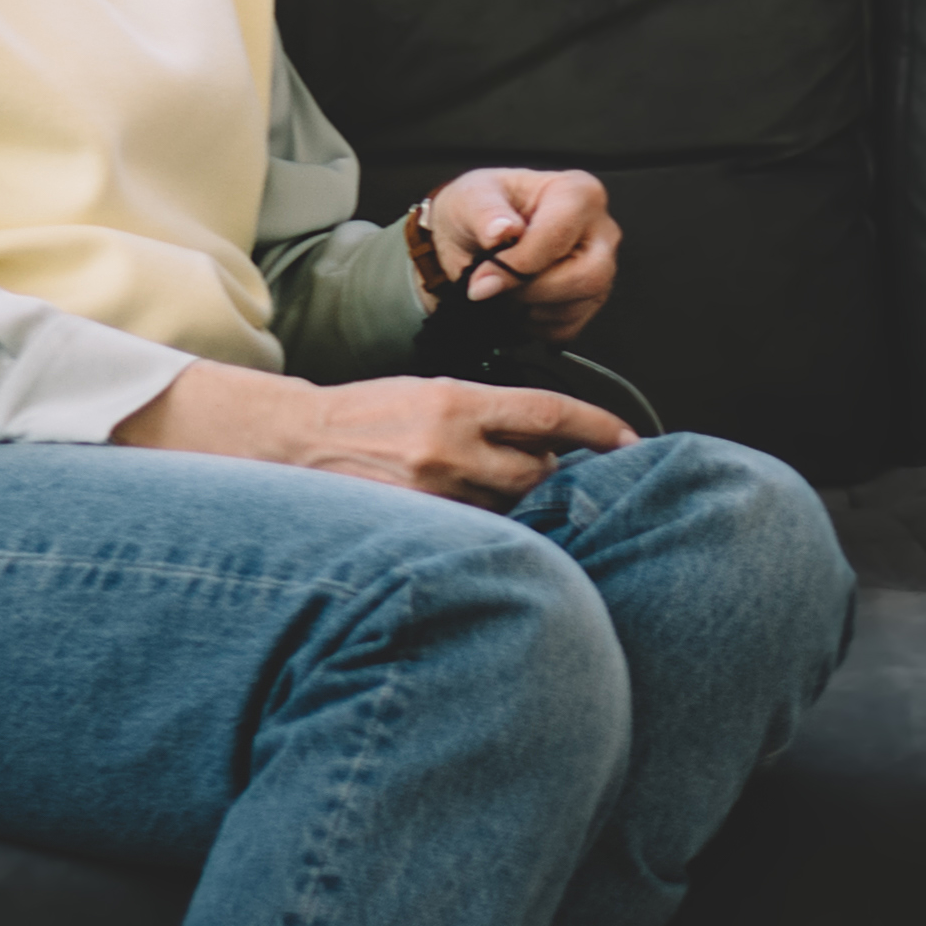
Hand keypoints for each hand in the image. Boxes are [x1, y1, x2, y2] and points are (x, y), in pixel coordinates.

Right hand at [126, 362, 625, 501]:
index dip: (597, 427)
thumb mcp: (429, 395)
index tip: (630, 439)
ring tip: (481, 488)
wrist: (295, 443)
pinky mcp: (414, 522)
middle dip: (545, 472)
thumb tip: (544, 441)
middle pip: (536, 470)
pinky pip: (473, 530)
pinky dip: (482, 525)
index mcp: (455, 401)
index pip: (547, 413)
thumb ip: (486, 416)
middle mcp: (448, 444)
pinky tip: (466, 519)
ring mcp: (431, 489)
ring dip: (512, 500)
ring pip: (508, 505)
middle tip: (532, 469)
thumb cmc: (368, 416)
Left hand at [402, 166, 623, 339]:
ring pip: (576, 306)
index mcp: (578, 193)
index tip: (482, 277)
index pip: (559, 236)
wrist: (472, 238)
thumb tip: (501, 231)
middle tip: (494, 285)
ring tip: (505, 287)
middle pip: (586, 277)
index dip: (518, 264)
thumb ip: (484, 213)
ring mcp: (601, 268)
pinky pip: (567, 327)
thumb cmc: (480, 210)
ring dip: (528, 308)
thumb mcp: (471, 198)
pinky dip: (533, 323)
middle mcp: (600, 230)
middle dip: (531, 290)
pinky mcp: (591, 300)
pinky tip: (518, 300)